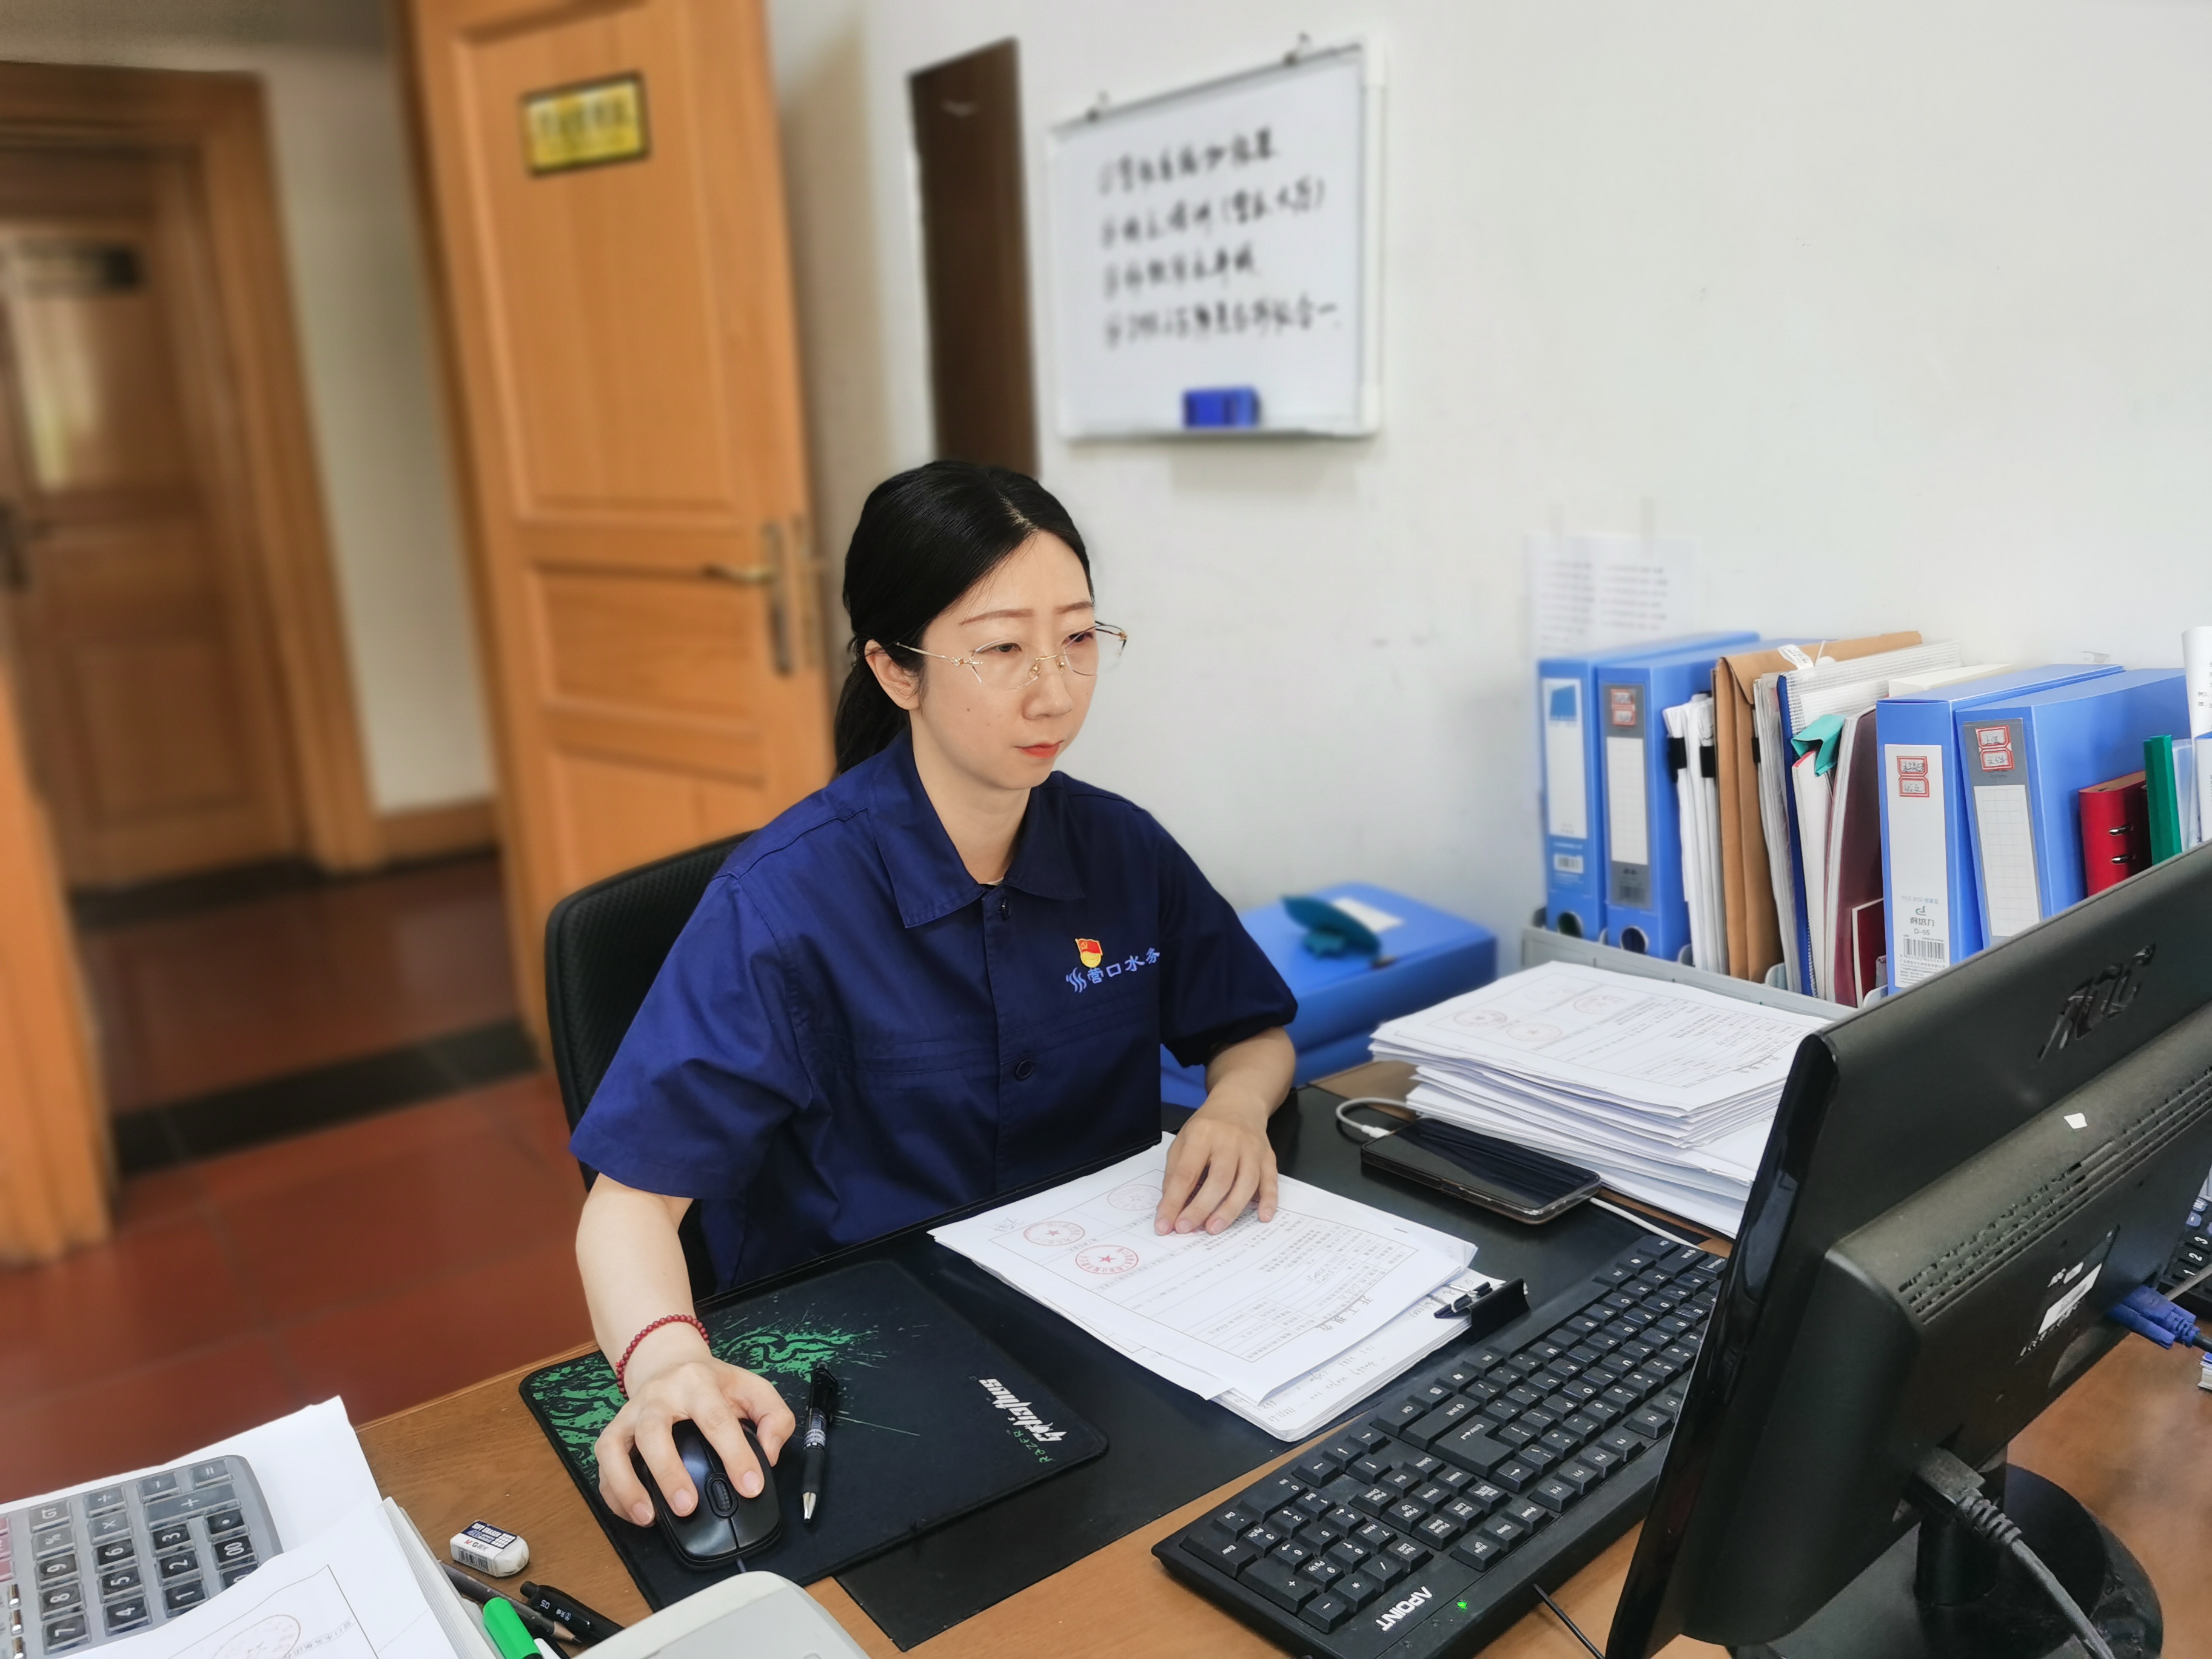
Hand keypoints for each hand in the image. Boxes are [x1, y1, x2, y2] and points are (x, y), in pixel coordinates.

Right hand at [594, 1328, 795, 1524]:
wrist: (669, 1361)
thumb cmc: (714, 1383)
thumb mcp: (753, 1388)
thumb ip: (774, 1418)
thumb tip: (769, 1457)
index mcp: (697, 1382)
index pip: (717, 1419)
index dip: (736, 1455)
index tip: (750, 1487)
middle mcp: (657, 1396)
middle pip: (653, 1431)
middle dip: (669, 1472)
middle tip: (688, 1507)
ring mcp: (629, 1414)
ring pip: (613, 1448)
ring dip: (626, 1486)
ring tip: (648, 1518)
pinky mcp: (612, 1432)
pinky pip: (603, 1465)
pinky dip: (613, 1492)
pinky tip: (634, 1513)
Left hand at [1156, 1098, 1278, 1234]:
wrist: (1239, 1103)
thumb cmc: (1208, 1127)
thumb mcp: (1183, 1140)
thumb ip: (1175, 1172)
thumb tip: (1170, 1207)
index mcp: (1202, 1134)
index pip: (1186, 1172)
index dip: (1175, 1201)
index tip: (1165, 1223)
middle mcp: (1229, 1140)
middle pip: (1218, 1179)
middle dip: (1201, 1208)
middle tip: (1187, 1229)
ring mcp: (1252, 1149)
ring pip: (1245, 1183)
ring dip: (1230, 1209)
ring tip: (1214, 1228)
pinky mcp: (1268, 1156)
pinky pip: (1270, 1181)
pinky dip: (1268, 1200)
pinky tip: (1262, 1217)